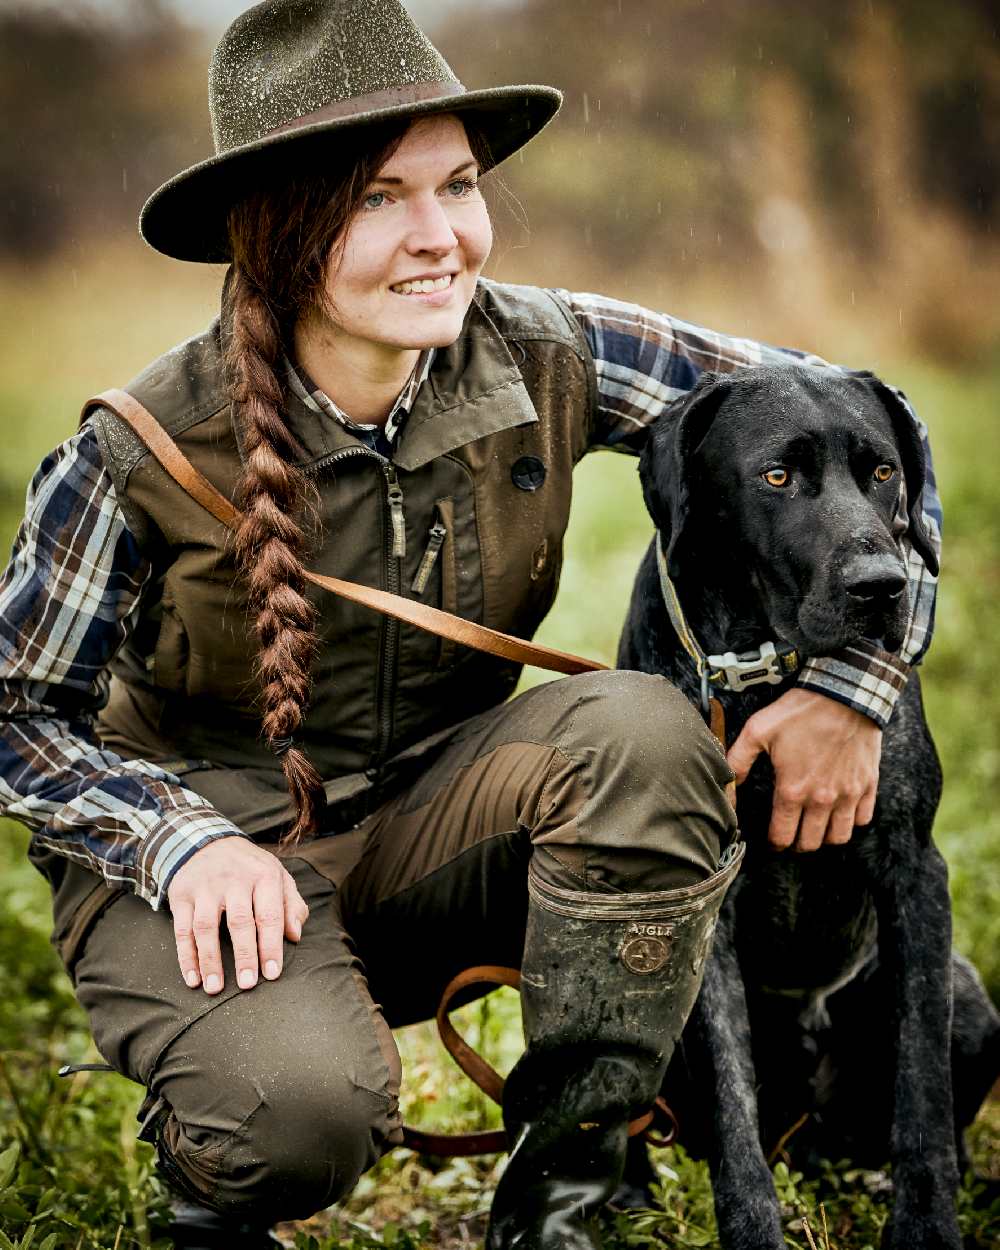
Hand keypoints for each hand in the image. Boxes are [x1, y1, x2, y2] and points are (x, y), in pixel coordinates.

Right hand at [166, 836, 309, 994]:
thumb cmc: (249, 867)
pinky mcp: (182, 895)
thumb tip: (295, 936)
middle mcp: (234, 880)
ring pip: (206, 927)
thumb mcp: (276, 875)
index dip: (271, 946)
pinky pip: (182, 929)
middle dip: (244, 956)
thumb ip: (291, 904)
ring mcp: (206, 887)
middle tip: (247, 985)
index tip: (272, 974)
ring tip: (215, 988)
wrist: (205, 841)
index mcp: (263, 875)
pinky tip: (193, 978)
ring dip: (210, 960)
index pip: (270, 914)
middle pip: (240, 922)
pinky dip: (186, 956)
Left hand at [727, 688, 881, 850]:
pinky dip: (852, 820)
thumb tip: (727, 786)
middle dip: (798, 844)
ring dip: (825, 837)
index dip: (774, 843)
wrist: (843, 694)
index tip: (773, 840)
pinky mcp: (868, 784)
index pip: (782, 836)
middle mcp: (821, 799)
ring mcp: (848, 794)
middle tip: (793, 835)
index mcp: (792, 790)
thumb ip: (738, 761)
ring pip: (839, 838)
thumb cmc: (799, 712)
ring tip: (816, 828)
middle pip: (810, 844)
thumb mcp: (758, 730)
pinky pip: (863, 819)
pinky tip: (841, 811)